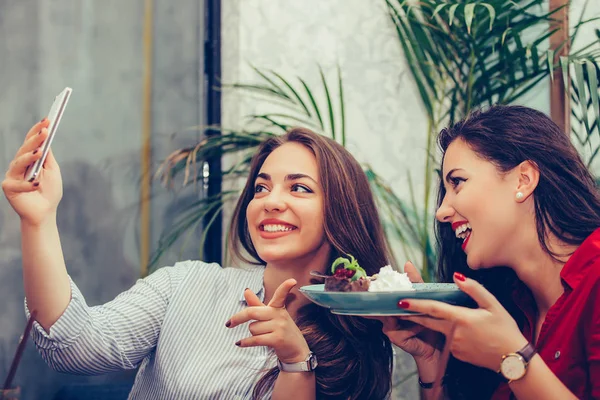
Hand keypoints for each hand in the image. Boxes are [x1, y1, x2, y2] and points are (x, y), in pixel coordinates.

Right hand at [2, 119, 62, 224]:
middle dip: (35, 139)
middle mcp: (18, 165)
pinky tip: (37, 184)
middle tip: (45, 131)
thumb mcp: (52, 171)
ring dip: (29, 157)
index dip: (37, 131)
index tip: (48, 120)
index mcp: (29, 159)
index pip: (31, 141)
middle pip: (24, 149)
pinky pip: (18, 183)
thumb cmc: (48, 191)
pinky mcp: (9, 187)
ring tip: (39, 152)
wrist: (45, 212)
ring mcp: (12, 175)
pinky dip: (29, 184)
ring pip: (18, 162)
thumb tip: (45, 138)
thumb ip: (48, 157)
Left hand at [226, 279, 309, 363]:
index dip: (286, 287)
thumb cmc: (280, 331)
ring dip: (252, 334)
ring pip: (253, 328)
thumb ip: (257, 304)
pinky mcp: (278, 339)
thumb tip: (246, 290)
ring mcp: (280, 327)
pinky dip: (246, 342)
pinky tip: (239, 343)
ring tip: (263, 336)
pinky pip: (256, 339)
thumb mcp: (271, 316)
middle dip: (238, 318)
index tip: (292, 280)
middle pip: (252, 312)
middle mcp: (280, 315)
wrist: (296, 350)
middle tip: (229, 324)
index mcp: (278, 308)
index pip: (281, 295)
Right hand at [379, 262, 443, 373]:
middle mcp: (387, 315)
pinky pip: (400, 324)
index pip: (381, 293)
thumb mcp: (425, 300)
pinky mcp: (394, 335)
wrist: (437, 349)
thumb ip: (415, 283)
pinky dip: (412, 324)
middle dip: (382, 296)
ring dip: (405, 310)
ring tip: (416, 310)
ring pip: (391, 312)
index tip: (368, 278)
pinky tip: (422, 327)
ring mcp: (389, 326)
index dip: (374, 286)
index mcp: (393, 306)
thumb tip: (406, 263)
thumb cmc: (431, 324)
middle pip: (381, 302)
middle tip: (384, 287)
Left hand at [399, 272, 527, 370]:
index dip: (415, 305)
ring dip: (429, 322)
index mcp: (461, 319)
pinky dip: (445, 332)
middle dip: (413, 314)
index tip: (401, 301)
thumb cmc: (505, 330)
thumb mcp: (493, 305)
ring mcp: (453, 346)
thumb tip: (456, 276)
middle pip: (428, 321)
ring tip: (423, 312)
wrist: (512, 360)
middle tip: (399, 306)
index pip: (432, 309)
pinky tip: (456, 329)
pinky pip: (446, 339)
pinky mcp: (456, 354)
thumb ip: (474, 289)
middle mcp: (453, 333)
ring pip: (437, 330)